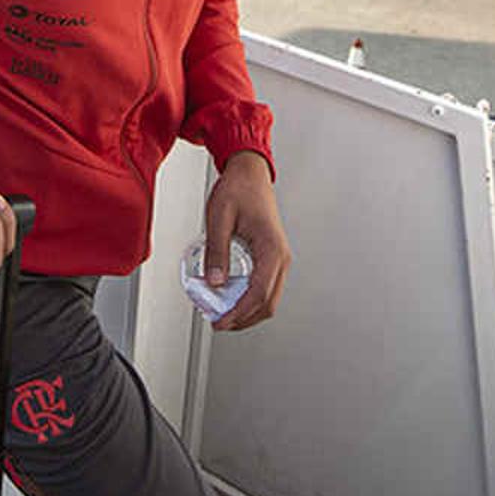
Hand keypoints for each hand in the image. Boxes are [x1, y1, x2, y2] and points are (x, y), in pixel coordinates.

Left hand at [204, 151, 289, 331]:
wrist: (249, 173)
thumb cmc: (239, 189)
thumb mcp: (219, 218)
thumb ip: (217, 252)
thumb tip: (214, 282)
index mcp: (271, 249)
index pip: (258, 294)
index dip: (239, 313)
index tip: (221, 322)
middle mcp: (280, 256)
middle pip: (267, 303)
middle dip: (243, 318)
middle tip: (218, 322)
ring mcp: (278, 258)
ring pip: (268, 298)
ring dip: (246, 310)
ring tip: (222, 312)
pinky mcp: (271, 257)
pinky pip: (263, 286)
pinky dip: (248, 298)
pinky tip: (229, 297)